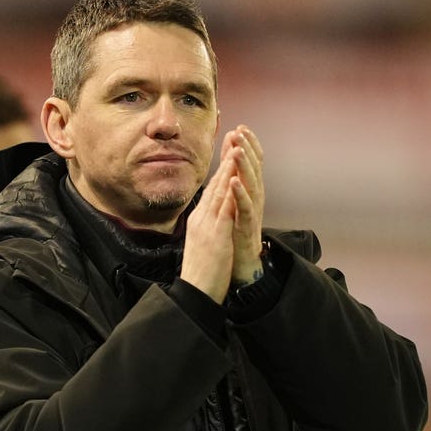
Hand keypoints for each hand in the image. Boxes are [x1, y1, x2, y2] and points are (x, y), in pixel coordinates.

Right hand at [179, 147, 236, 302]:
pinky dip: (230, 191)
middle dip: (225, 161)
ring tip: (236, 148)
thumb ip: (206, 228)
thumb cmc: (200, 273)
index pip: (211, 191)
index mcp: (198, 221)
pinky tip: (235, 177)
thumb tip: (211, 219)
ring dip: (228, 169)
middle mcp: (201, 219)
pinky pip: (224, 209)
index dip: (221, 170)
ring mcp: (208, 225)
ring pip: (220, 192)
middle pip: (215, 185)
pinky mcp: (216, 235)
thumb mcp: (202, 244)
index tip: (228, 152)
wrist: (195, 291)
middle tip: (233, 138)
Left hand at [221, 125, 264, 284]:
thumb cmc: (235, 231)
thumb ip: (233, 180)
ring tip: (237, 149)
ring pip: (251, 184)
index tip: (240, 127)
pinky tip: (233, 181)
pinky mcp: (247, 225)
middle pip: (254, 168)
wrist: (241, 262)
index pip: (251, 163)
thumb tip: (231, 158)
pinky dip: (240, 193)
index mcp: (250, 190)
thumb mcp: (233, 202)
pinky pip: (245, 207)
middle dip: (247, 148)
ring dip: (244, 166)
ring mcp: (252, 211)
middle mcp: (255, 198)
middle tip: (240, 131)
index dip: (247, 145)